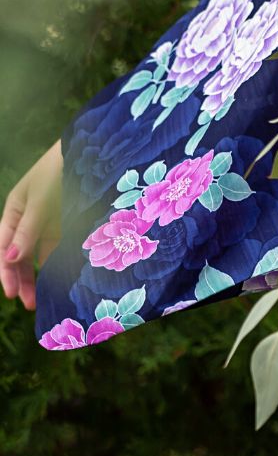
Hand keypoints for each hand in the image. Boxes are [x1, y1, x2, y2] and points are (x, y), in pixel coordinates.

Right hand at [1, 140, 63, 313]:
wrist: (91, 151)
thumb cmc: (58, 171)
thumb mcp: (39, 201)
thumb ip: (27, 230)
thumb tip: (9, 259)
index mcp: (14, 210)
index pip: (3, 247)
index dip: (6, 271)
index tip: (11, 293)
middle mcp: (28, 219)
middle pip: (19, 255)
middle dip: (21, 279)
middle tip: (29, 304)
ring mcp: (49, 222)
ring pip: (38, 255)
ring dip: (39, 276)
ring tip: (41, 299)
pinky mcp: (68, 224)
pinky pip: (60, 248)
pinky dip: (58, 264)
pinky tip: (60, 280)